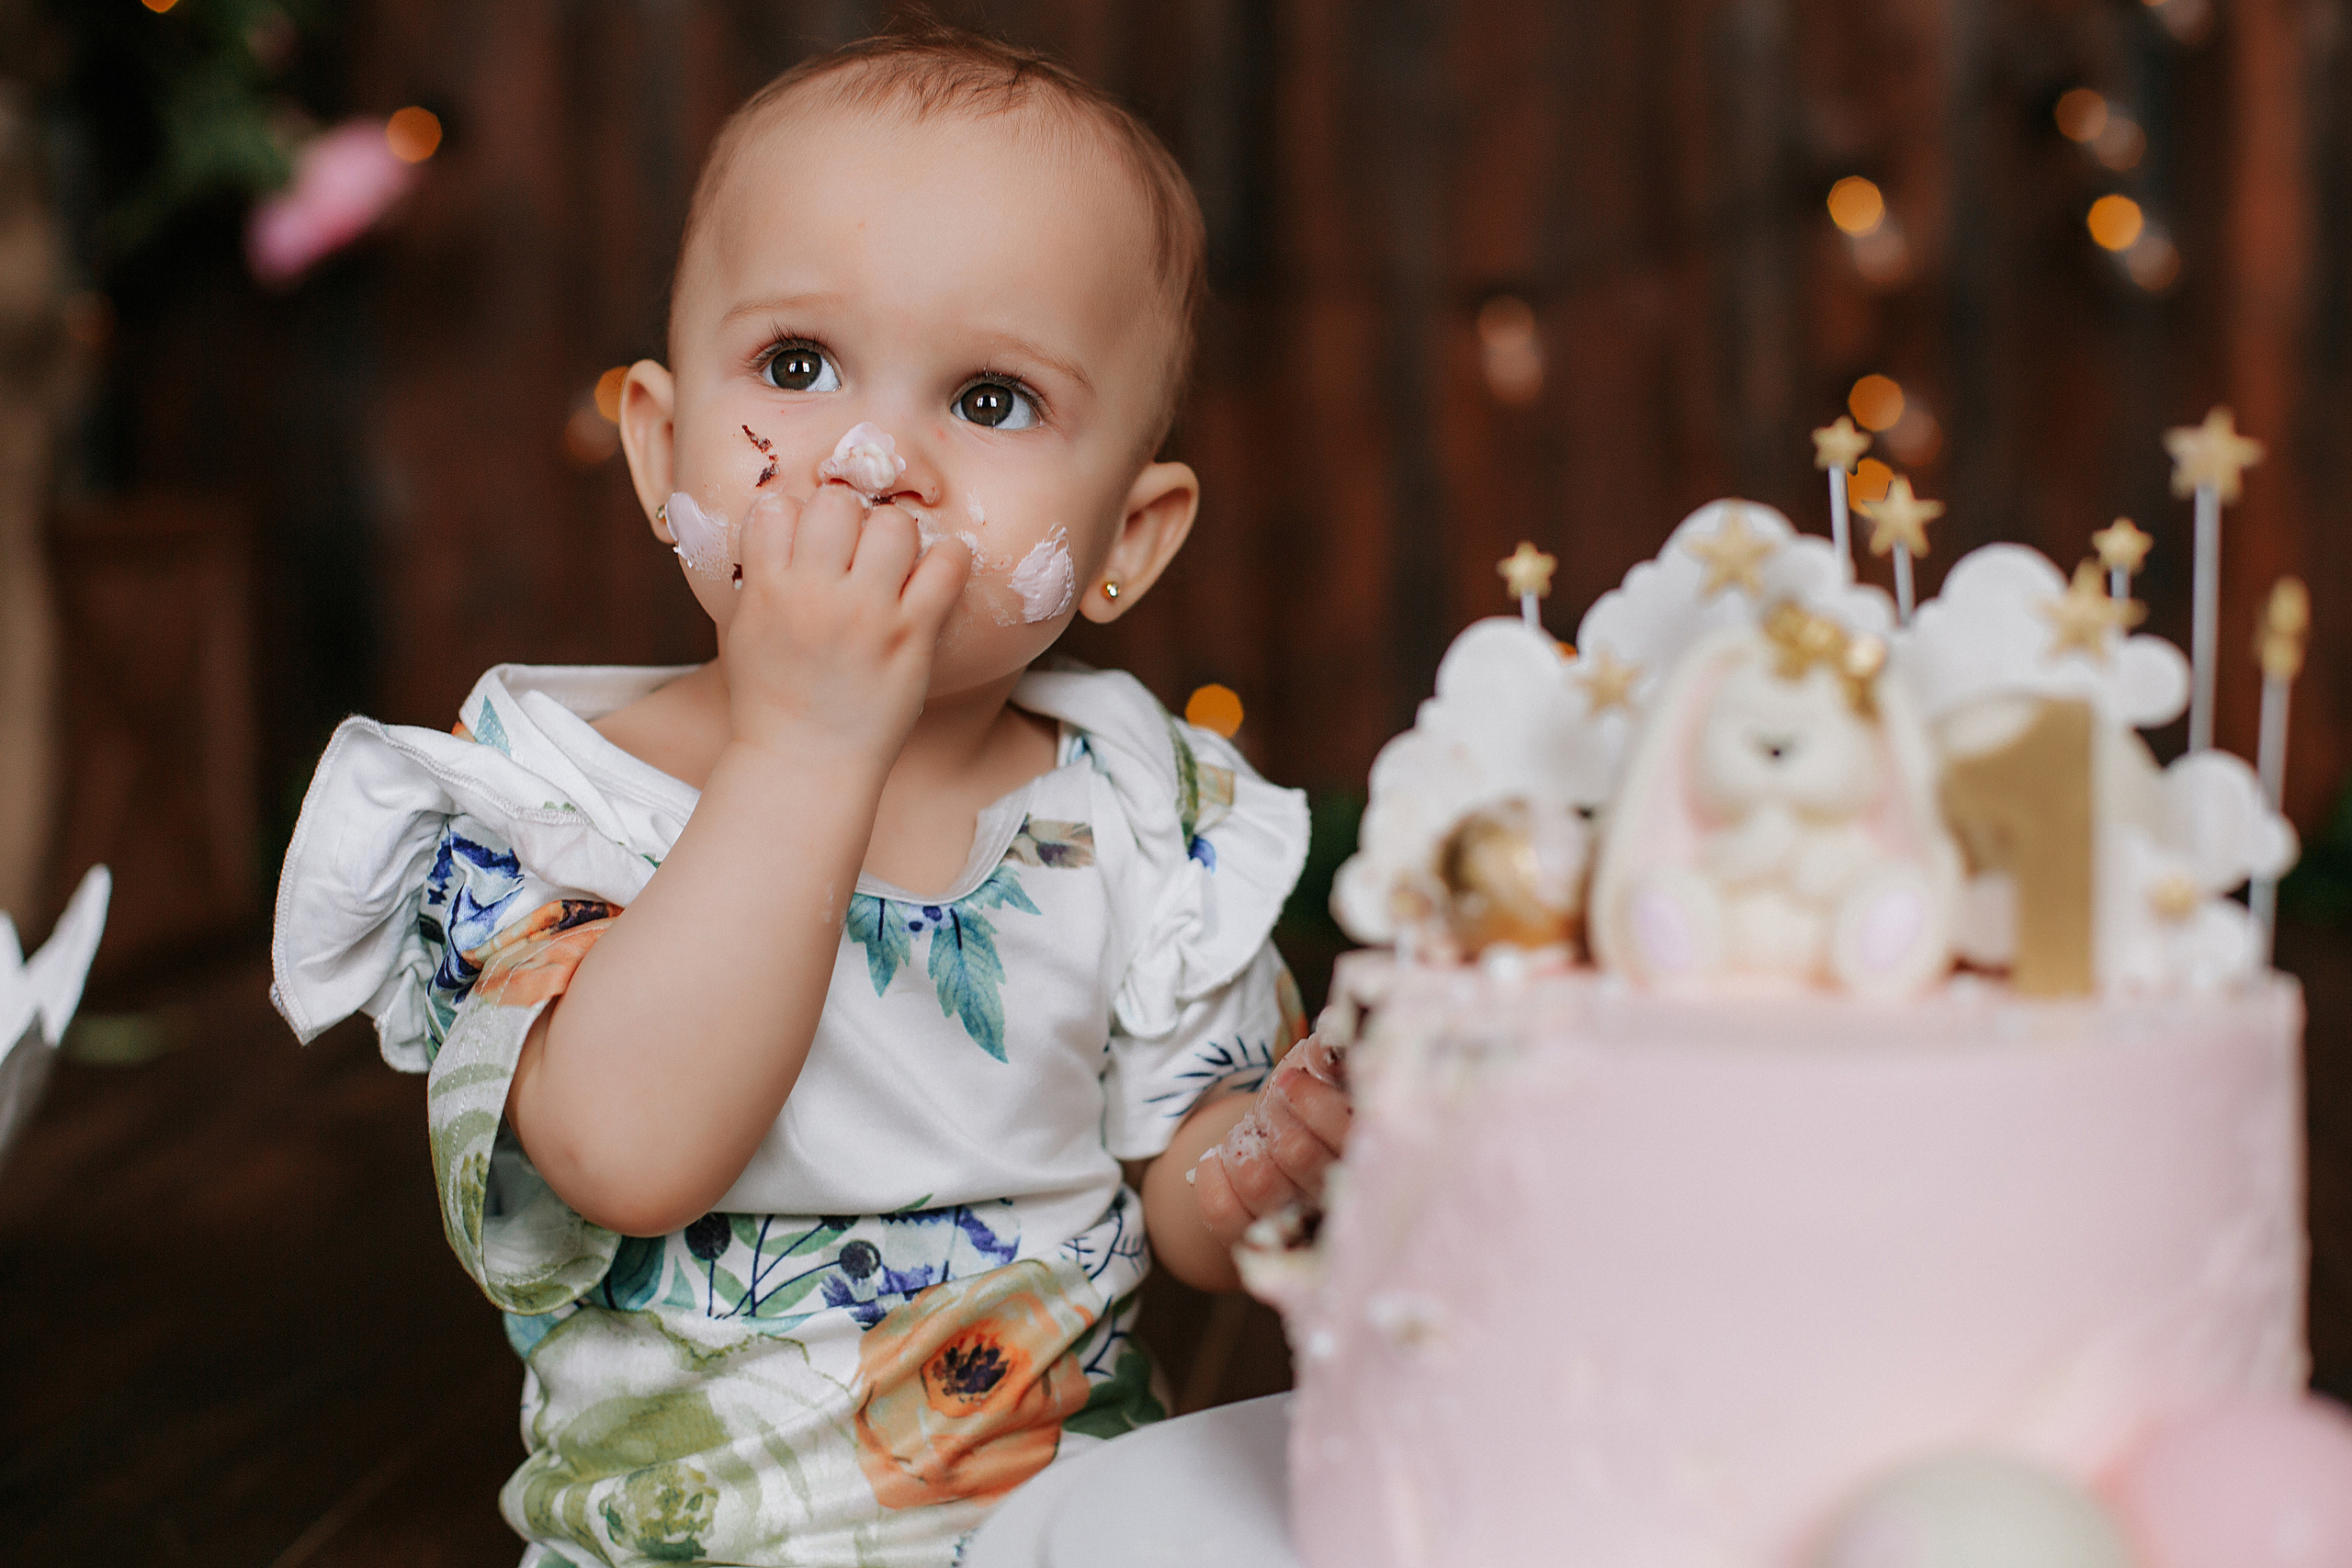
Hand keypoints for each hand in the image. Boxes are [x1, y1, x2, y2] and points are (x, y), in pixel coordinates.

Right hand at [722, 486, 970, 760]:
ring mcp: (866, 614)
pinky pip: (944, 567)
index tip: (808, 541)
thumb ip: (761, 576)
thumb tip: (782, 525)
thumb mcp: (745, 630)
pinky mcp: (910, 636)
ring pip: (892, 524)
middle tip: (856, 548)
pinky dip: (949, 558)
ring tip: (895, 562)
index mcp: (766, 590)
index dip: (796, 518)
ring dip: (896, 534)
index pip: (775, 508)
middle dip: (848, 517)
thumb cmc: (773, 700)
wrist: (805, 764)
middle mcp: (815, 595)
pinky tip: (938, 571)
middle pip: (836, 503)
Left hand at [1190, 1032, 1350, 1246]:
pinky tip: (1218, 1159)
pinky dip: (1213, 1178)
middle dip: (1274, 1113)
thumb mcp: (1328, 1067)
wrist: (1282, 1137)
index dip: (1312, 1104)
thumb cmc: (1313, 1097)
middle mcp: (1335, 1195)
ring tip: (1251, 1131)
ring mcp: (1293, 1221)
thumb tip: (1333, 1031)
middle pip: (1297, 1154)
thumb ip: (1336, 1054)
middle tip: (1272, 1102)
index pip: (1344, 1137)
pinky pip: (1224, 1213)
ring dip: (1244, 1142)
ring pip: (1259, 1182)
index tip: (1290, 1081)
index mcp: (1365, 1151)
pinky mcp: (1251, 1234)